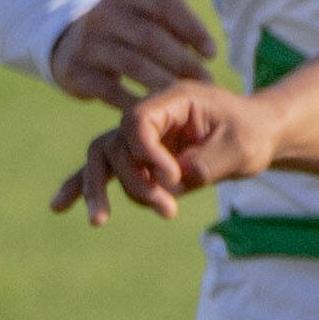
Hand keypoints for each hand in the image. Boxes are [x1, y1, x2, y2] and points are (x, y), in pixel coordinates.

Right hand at [49, 0, 215, 106]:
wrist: (69, 47)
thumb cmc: (124, 33)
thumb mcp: (143, 16)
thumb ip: (173, 25)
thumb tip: (207, 52)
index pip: (166, 3)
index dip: (193, 29)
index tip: (212, 54)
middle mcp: (101, 12)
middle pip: (151, 36)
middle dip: (183, 61)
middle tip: (205, 82)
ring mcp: (86, 42)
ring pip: (133, 64)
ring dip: (165, 83)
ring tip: (185, 98)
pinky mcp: (75, 72)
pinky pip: (111, 91)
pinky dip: (137, 102)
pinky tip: (156, 110)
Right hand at [52, 78, 271, 224]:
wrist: (258, 135)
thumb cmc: (252, 133)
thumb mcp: (239, 148)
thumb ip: (206, 163)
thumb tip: (172, 183)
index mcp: (173, 99)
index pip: (138, 120)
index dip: (146, 153)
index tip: (173, 179)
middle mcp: (151, 114)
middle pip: (116, 143)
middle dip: (133, 180)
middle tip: (167, 208)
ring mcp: (142, 136)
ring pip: (106, 159)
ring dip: (107, 190)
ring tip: (105, 220)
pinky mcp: (140, 157)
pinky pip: (106, 170)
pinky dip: (82, 186)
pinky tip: (60, 207)